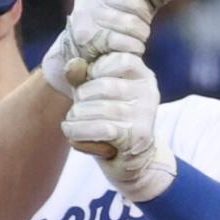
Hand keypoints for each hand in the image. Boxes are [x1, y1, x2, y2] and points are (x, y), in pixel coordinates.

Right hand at [41, 0, 173, 97]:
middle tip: (143, 22)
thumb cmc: (113, 16)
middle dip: (146, 14)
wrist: (79, 45)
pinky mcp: (87, 38)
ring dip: (141, 33)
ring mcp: (86, 15)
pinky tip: (131, 47)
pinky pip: (124, 42)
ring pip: (131, 23)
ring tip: (136, 36)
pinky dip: (134, 47)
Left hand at [61, 52, 176, 200]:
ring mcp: (146, 113)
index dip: (95, 71)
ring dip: (76, 118)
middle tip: (75, 111)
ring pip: (100, 108)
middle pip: (103, 86)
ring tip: (70, 124)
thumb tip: (72, 64)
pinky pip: (102, 129)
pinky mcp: (139, 135)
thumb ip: (82, 77)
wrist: (130, 159)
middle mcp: (148, 91)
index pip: (119, 59)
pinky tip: (72, 133)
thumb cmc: (109, 120)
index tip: (86, 87)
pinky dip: (80, 132)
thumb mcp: (94, 94)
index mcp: (141, 74)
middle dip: (80, 99)